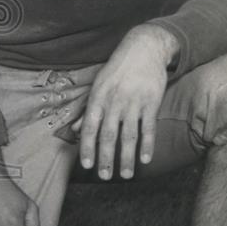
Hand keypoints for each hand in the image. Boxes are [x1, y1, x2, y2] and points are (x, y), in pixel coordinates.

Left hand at [75, 24, 177, 179]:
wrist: (144, 48)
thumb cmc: (118, 69)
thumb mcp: (99, 85)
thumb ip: (89, 110)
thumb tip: (74, 129)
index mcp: (98, 98)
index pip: (90, 128)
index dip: (87, 148)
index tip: (87, 166)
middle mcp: (115, 102)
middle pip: (109, 135)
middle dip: (106, 158)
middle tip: (105, 177)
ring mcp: (134, 102)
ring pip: (129, 135)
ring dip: (127, 157)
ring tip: (128, 175)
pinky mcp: (152, 102)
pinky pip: (149, 127)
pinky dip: (148, 144)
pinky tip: (146, 158)